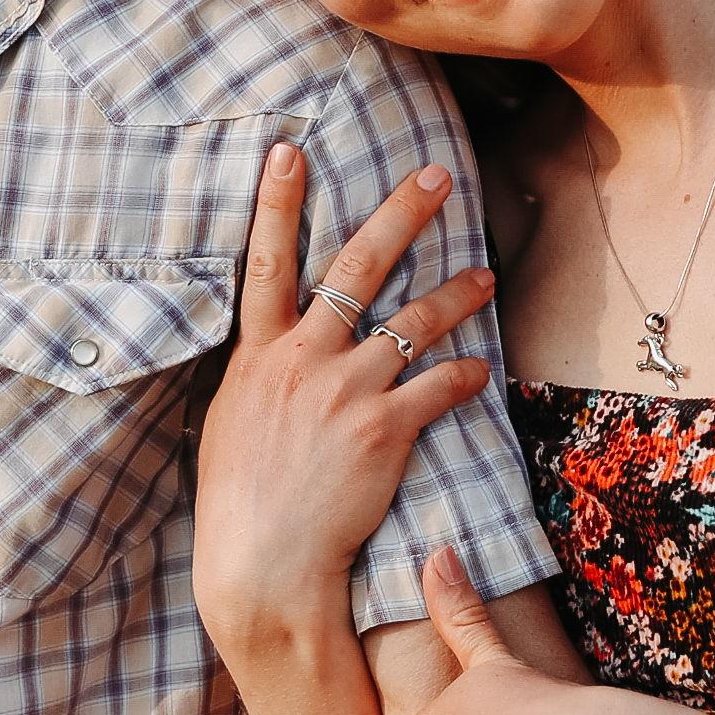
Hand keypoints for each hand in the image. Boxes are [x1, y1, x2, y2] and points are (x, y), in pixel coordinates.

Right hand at [193, 146, 495, 665]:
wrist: (263, 563)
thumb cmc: (239, 504)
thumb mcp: (229, 425)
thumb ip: (256, 380)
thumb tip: (265, 356)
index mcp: (257, 356)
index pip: (265, 262)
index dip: (276, 202)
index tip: (289, 151)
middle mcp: (302, 360)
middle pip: (354, 267)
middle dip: (399, 214)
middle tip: (435, 176)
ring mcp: (345, 391)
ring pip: (412, 321)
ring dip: (455, 293)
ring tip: (484, 274)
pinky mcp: (384, 428)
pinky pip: (438, 386)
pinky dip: (464, 375)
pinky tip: (481, 371)